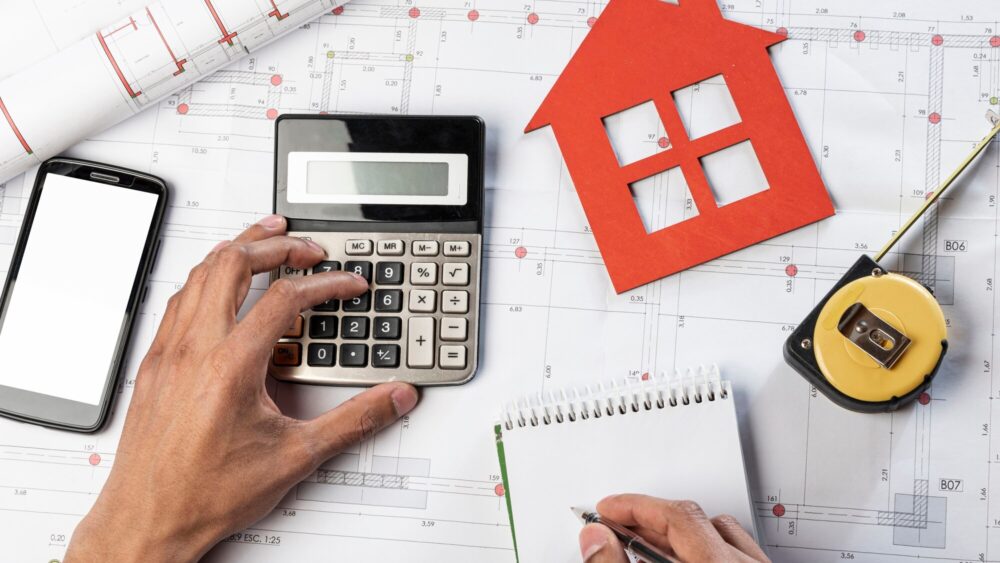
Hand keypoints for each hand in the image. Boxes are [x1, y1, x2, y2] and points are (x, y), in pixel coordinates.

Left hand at [65, 215, 419, 561]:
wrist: (148, 521)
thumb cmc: (205, 494)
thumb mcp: (296, 457)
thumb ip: (354, 421)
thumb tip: (392, 398)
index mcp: (231, 366)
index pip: (286, 298)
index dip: (326, 282)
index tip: (348, 284)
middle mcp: (194, 350)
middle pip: (233, 263)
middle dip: (275, 245)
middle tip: (306, 245)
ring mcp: (168, 353)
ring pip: (198, 274)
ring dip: (235, 251)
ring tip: (263, 242)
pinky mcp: (154, 365)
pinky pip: (178, 301)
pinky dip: (205, 279)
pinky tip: (218, 288)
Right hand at [578, 495, 768, 561]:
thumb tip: (596, 538)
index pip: (678, 516)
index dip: (636, 506)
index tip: (607, 509)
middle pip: (698, 520)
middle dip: (649, 519)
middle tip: (614, 524)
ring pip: (723, 533)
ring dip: (678, 532)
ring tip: (643, 543)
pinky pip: (737, 550)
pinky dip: (704, 547)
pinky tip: (679, 558)